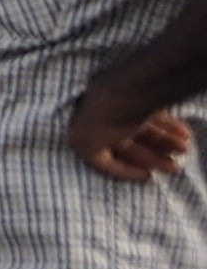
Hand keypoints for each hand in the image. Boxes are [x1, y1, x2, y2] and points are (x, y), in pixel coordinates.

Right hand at [72, 79, 196, 181]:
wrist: (121, 92)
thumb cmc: (100, 122)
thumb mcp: (87, 146)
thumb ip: (99, 159)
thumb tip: (107, 164)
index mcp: (83, 133)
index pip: (106, 157)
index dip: (128, 170)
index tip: (148, 176)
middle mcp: (101, 121)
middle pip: (129, 146)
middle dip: (154, 158)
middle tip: (174, 167)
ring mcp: (121, 109)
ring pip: (144, 132)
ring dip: (165, 142)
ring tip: (184, 149)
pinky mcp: (139, 98)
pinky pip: (153, 116)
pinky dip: (167, 126)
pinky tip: (182, 133)